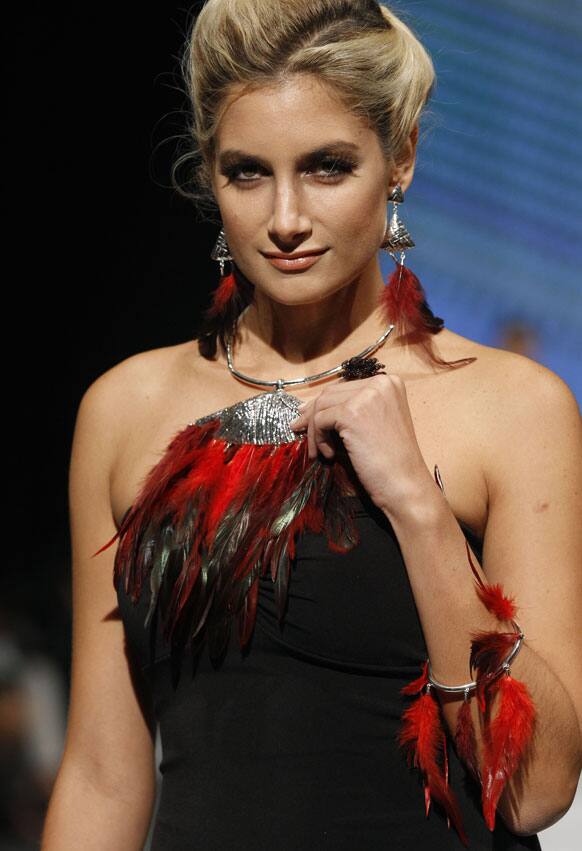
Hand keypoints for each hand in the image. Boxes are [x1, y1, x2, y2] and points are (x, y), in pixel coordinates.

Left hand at [289, 374, 435, 515]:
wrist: (405, 484)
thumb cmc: (391, 461)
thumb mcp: (376, 423)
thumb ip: (354, 408)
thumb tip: (312, 406)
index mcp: (389, 383)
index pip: (345, 387)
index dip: (324, 402)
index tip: (307, 416)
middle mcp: (380, 383)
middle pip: (330, 393)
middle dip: (313, 413)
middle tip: (299, 429)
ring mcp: (367, 395)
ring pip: (321, 406)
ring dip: (315, 430)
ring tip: (321, 451)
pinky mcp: (352, 412)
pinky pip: (319, 421)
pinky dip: (318, 439)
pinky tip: (329, 455)